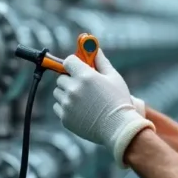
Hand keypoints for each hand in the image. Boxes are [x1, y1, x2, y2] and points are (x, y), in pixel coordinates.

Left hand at [53, 49, 154, 166]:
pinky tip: (80, 110)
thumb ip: (101, 61)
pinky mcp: (65, 118)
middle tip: (83, 86)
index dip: (73, 64)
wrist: (118, 128)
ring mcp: (67, 104)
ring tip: (83, 100)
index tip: (77, 68)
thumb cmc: (118, 101)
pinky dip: (66, 107)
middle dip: (70, 79)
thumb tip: (95, 49)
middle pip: (61, 77)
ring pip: (58, 92)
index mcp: (85, 76)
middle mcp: (73, 89)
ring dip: (66, 93)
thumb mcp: (113, 77)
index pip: (68, 61)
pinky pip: (58, 106)